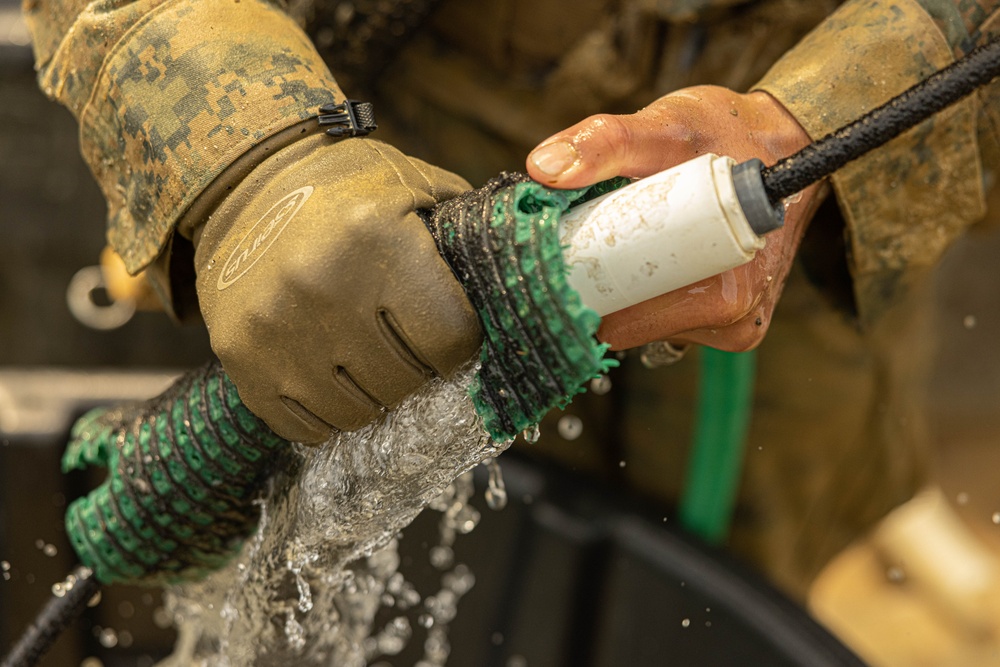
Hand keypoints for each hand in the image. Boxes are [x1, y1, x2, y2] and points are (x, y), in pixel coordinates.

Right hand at [192, 137, 482, 443]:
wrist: (242, 181)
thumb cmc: (343, 185)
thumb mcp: (413, 183)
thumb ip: (463, 230)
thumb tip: (516, 276)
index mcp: (379, 240)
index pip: (451, 338)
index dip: (461, 342)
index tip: (451, 332)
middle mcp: (324, 288)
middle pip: (406, 382)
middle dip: (420, 371)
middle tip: (411, 350)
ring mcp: (276, 329)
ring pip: (358, 413)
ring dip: (376, 396)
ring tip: (371, 363)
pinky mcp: (239, 357)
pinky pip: (305, 426)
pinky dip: (329, 415)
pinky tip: (333, 380)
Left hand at [526, 86, 825, 351]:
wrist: (789, 138)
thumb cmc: (729, 132)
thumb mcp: (666, 127)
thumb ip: (605, 142)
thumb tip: (543, 168)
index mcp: (722, 294)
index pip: (623, 326)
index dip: (581, 297)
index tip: (558, 262)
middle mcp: (734, 320)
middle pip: (632, 326)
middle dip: (602, 286)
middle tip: (591, 236)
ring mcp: (735, 323)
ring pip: (649, 322)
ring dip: (628, 285)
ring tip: (629, 235)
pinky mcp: (732, 319)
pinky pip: (670, 314)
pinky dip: (651, 286)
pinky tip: (654, 251)